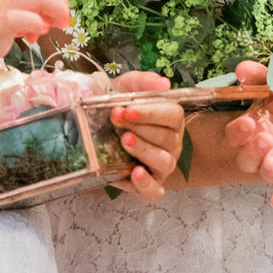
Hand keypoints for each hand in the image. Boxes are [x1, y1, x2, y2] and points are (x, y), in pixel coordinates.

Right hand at [0, 0, 71, 83]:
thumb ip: (4, 19)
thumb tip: (30, 27)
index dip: (51, 1)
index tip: (51, 23)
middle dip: (61, 4)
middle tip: (61, 25)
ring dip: (57, 11)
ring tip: (54, 30)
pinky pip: (24, 17)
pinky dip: (37, 24)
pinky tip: (35, 37)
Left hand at [108, 72, 183, 202]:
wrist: (100, 129)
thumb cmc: (120, 107)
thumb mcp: (126, 88)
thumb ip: (143, 82)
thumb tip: (164, 83)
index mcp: (171, 119)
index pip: (173, 115)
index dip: (152, 112)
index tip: (128, 109)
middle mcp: (172, 143)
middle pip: (167, 138)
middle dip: (140, 128)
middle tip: (117, 119)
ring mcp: (163, 165)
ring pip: (164, 161)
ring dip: (144, 150)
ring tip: (124, 141)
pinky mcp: (150, 184)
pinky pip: (155, 191)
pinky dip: (146, 184)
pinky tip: (134, 173)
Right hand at [223, 61, 272, 206]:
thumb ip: (261, 77)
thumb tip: (241, 68)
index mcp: (252, 131)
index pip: (236, 135)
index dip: (238, 131)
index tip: (248, 122)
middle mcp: (263, 151)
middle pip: (247, 158)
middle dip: (252, 150)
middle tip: (262, 138)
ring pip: (267, 173)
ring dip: (267, 168)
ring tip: (272, 161)